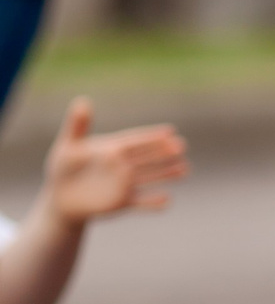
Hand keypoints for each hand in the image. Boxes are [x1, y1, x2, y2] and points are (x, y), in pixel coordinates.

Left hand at [36, 99, 186, 225]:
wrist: (61, 198)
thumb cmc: (63, 168)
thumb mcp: (68, 145)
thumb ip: (77, 125)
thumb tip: (83, 100)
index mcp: (113, 150)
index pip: (135, 141)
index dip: (151, 137)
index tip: (169, 131)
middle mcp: (123, 166)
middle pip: (147, 158)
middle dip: (164, 153)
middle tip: (182, 146)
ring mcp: (124, 185)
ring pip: (149, 177)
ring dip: (166, 174)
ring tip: (185, 168)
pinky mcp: (122, 203)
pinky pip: (140, 203)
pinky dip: (153, 203)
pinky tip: (168, 199)